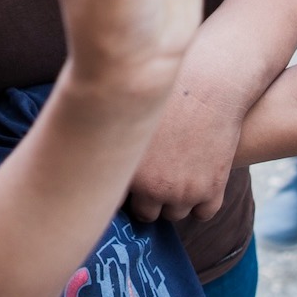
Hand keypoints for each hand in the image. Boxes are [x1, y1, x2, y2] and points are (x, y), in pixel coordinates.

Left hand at [124, 79, 247, 221]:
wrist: (209, 83)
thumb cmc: (165, 91)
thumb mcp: (126, 115)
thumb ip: (110, 141)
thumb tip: (85, 158)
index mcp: (124, 171)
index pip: (115, 202)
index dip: (120, 193)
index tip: (125, 183)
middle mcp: (152, 187)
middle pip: (146, 213)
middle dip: (148, 199)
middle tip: (153, 179)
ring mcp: (183, 192)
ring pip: (175, 213)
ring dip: (176, 200)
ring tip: (177, 175)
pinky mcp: (211, 190)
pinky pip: (204, 213)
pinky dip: (202, 202)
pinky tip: (199, 181)